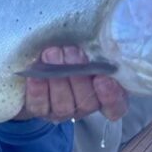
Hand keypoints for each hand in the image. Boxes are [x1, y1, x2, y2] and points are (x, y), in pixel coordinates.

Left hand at [14, 46, 128, 122]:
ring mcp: (63, 110)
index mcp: (106, 93)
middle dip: (78, 76)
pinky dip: (38, 90)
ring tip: (51, 54)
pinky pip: (40, 105)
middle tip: (71, 52)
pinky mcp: (40, 109)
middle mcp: (86, 105)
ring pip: (64, 105)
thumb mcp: (91, 45)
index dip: (110, 96)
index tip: (102, 78)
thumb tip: (108, 40)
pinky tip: (35, 75)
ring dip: (58, 79)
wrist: (43, 55)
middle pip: (87, 103)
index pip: (115, 106)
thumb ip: (101, 48)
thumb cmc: (75, 47)